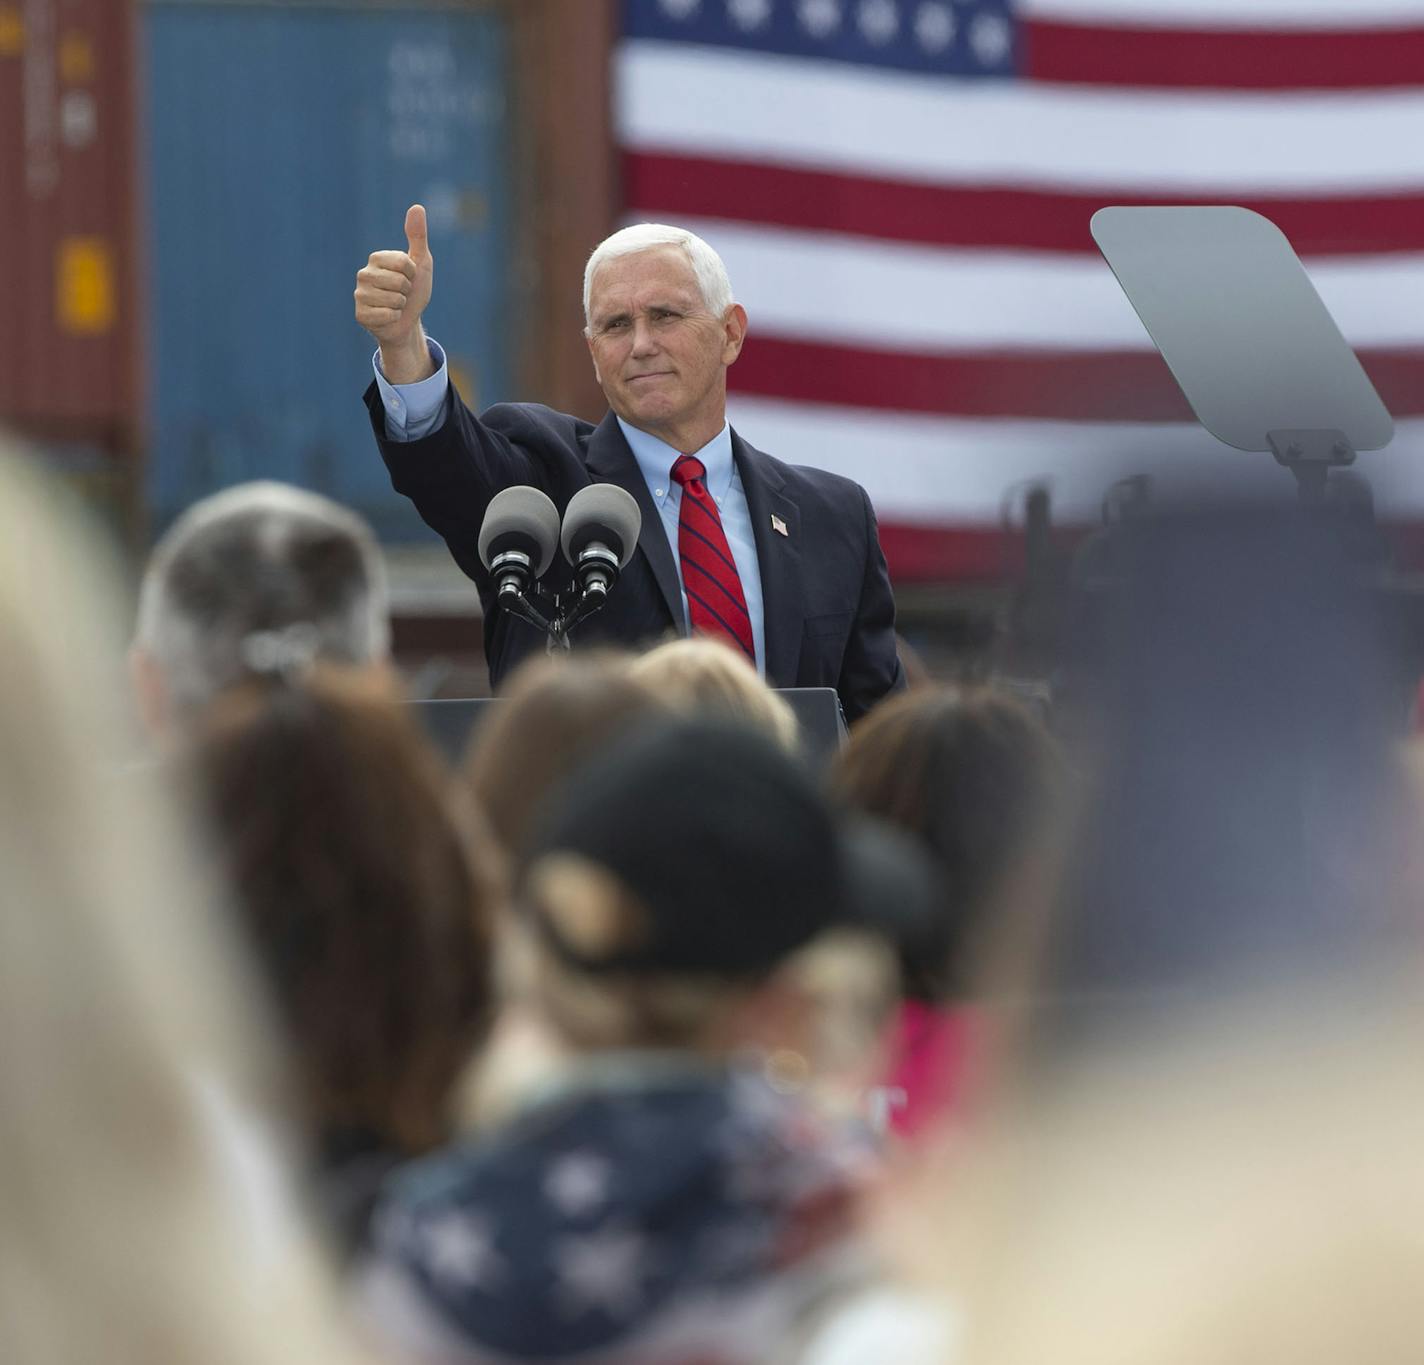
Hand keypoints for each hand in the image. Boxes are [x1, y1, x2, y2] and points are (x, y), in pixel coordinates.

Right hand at [355, 204, 434, 382]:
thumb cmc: (413, 291)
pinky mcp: (360, 315)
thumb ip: (418, 236)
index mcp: (376, 258)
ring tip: (395, 305)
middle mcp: (363, 274)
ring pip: (393, 299)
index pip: (403, 263)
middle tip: (402, 294)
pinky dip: (394, 318)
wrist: (407, 322)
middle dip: (407, 291)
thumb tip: (417, 207)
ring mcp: (360, 295)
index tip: (409, 278)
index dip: (413, 274)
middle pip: (399, 282)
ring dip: (401, 306)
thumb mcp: (421, 263)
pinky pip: (386, 315)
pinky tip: (388, 317)